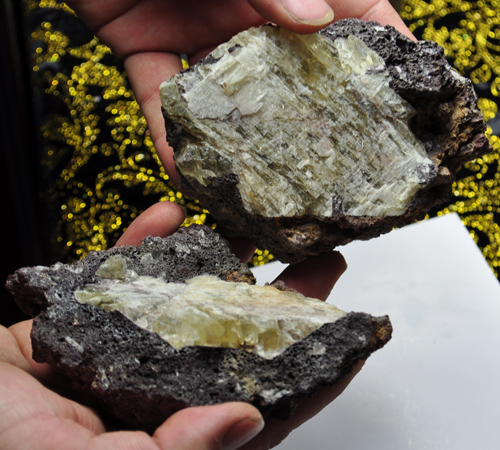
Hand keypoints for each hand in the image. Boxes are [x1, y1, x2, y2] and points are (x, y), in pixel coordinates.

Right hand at [0, 201, 352, 448]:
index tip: (358, 334)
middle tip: (325, 262)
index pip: (267, 404)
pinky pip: (128, 272)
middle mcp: (164, 384)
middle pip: (241, 341)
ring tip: (261, 224)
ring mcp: (131, 344)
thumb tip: (246, 424)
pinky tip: (165, 213)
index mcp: (176, 428)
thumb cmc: (5, 447)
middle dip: (286, 302)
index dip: (316, 372)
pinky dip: (145, 243)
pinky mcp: (93, 313)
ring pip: (192, 297)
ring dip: (224, 259)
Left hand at [64, 0, 412, 184]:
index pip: (351, 11)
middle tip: (334, 157)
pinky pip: (161, 102)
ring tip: (261, 181)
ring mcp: (199, 35)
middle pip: (291, 69)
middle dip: (312, 113)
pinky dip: (169, 136)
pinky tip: (184, 170)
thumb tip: (316, 19)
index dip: (381, 50)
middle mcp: (246, 11)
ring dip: (239, 139)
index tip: (406, 90)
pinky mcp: (147, 51)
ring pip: (227, 97)